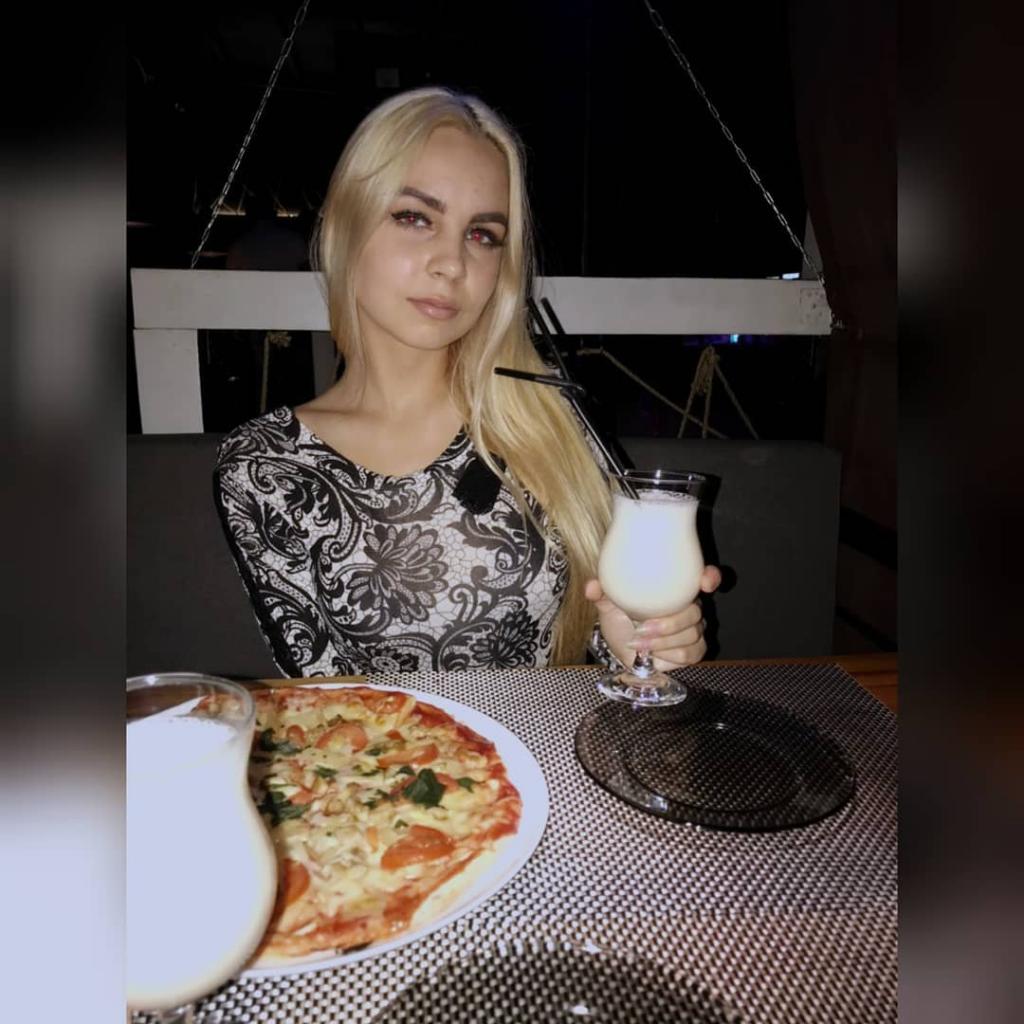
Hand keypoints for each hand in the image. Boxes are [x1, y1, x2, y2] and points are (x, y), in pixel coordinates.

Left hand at [585, 566, 721, 671]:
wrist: (623, 648)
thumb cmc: (622, 620)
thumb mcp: (610, 604)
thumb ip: (602, 592)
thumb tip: (592, 586)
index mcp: (676, 589)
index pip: (705, 577)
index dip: (711, 578)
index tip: (704, 582)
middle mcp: (689, 607)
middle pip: (695, 612)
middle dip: (669, 622)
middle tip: (643, 627)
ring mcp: (693, 629)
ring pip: (691, 634)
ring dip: (663, 641)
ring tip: (639, 643)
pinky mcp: (693, 650)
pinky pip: (691, 653)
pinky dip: (670, 655)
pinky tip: (653, 656)